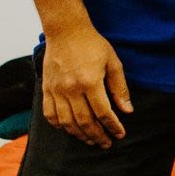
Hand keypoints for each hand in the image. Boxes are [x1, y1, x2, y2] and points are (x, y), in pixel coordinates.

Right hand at [41, 21, 131, 148]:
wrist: (66, 32)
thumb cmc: (93, 45)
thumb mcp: (113, 63)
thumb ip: (119, 88)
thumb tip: (127, 111)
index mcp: (90, 82)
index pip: (103, 113)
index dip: (113, 126)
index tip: (120, 134)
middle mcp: (71, 89)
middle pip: (84, 121)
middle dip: (97, 136)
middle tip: (106, 143)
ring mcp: (56, 90)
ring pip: (66, 122)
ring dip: (79, 134)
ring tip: (91, 140)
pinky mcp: (46, 89)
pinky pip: (50, 114)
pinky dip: (59, 125)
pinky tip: (69, 129)